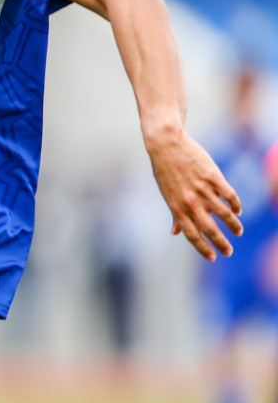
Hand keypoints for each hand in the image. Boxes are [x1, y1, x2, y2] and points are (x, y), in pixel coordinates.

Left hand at [146, 126, 242, 259]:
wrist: (167, 145)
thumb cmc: (165, 170)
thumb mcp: (166, 194)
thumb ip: (174, 214)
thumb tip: (175, 232)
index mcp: (176, 207)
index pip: (192, 234)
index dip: (203, 248)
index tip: (213, 257)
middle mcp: (190, 202)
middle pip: (210, 229)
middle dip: (221, 243)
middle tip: (229, 251)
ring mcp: (203, 190)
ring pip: (224, 214)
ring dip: (233, 226)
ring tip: (238, 232)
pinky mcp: (214, 177)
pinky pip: (230, 196)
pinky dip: (236, 205)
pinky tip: (238, 211)